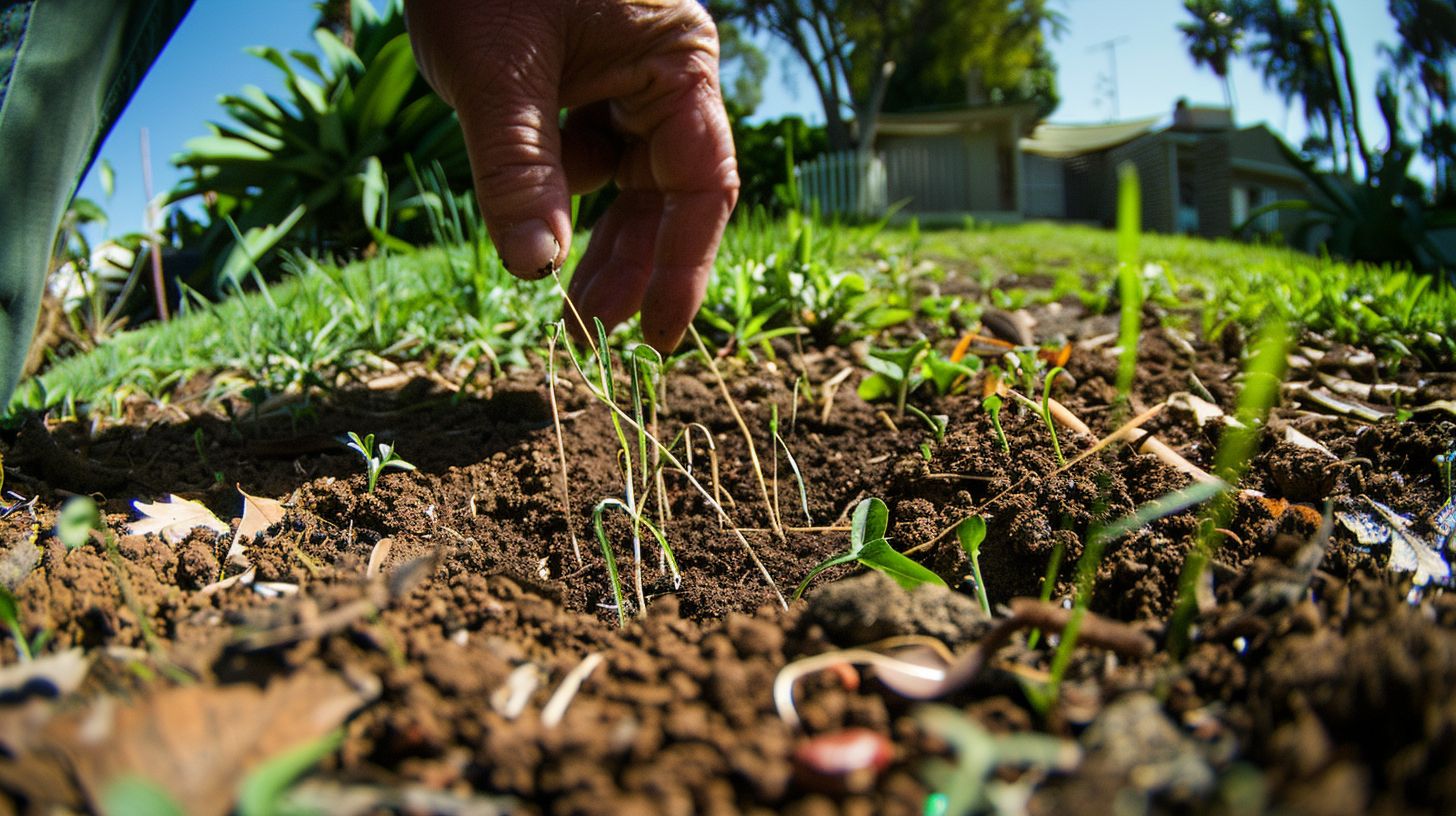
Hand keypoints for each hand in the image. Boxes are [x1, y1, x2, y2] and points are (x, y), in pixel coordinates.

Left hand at [405, 0, 739, 352]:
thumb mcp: (494, 73)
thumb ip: (518, 170)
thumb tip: (535, 268)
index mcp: (675, 62)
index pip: (701, 183)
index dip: (684, 265)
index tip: (658, 334)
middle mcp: (664, 72)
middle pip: (667, 191)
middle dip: (631, 263)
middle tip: (588, 334)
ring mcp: (624, 74)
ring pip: (627, 180)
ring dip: (599, 240)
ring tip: (566, 308)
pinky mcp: (583, 77)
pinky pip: (587, 152)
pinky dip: (564, 194)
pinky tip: (536, 225)